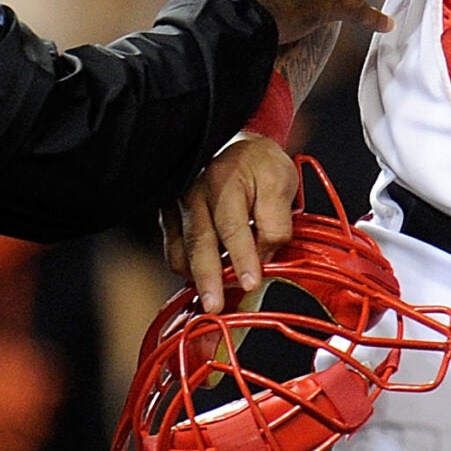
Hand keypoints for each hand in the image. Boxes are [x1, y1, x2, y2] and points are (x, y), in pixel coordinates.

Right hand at [163, 134, 302, 312]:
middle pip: (199, 243)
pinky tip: (199, 278)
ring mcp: (178, 204)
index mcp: (226, 182)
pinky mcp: (169, 215)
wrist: (236, 144)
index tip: (250, 283)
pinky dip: (184, 267)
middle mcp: (195, 192)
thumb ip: (275, 221)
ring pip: (181, 249)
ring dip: (195, 276)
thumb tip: (266, 257)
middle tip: (215, 306)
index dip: (242, 258)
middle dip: (207, 278)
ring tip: (210, 299)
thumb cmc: (260, 165)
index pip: (233, 227)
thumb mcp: (281, 183)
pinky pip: (172, 248)